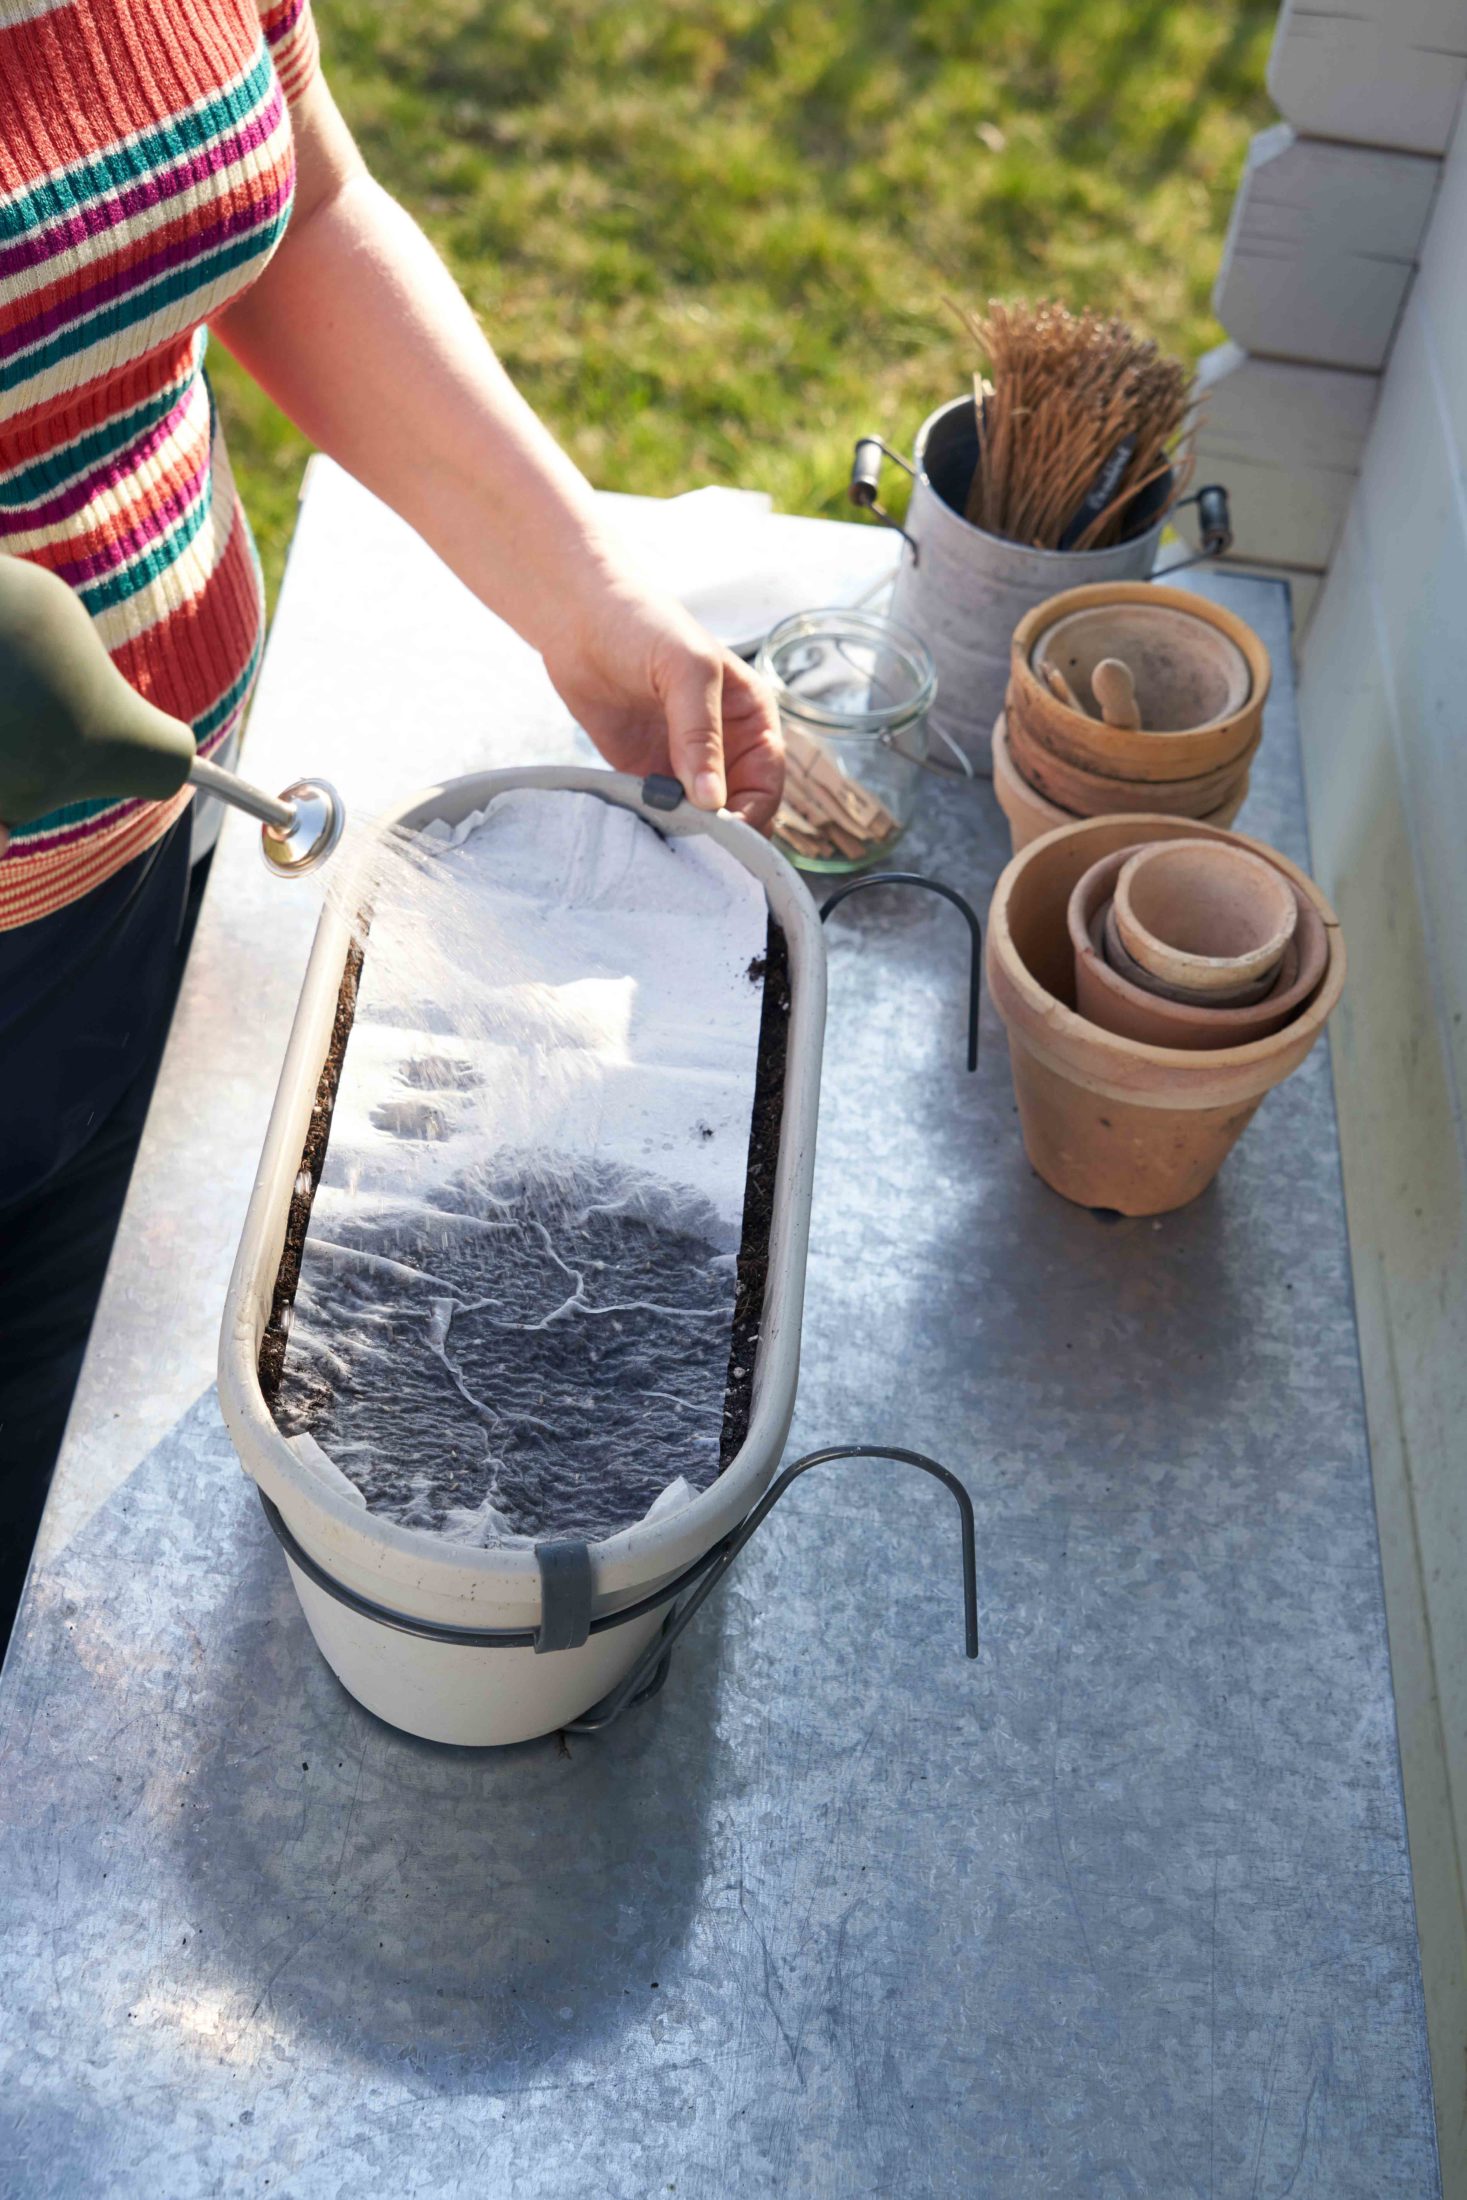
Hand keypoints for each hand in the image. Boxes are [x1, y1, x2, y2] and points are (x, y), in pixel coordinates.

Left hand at [539, 575, 783, 831]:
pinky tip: (643, 828)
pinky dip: (656, 825)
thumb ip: (700, 733)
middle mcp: (725, 744)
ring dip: (688, 833)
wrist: (578, 617)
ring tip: (667, 840)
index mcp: (750, 717)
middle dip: (724, 830)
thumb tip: (711, 799)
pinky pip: (660, 812)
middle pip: (740, 806)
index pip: (768, 778)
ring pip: (701, 817)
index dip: (754, 809)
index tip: (727, 832)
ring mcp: (685, 761)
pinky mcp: (646, 772)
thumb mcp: (687, 671)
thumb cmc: (644, 625)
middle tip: (695, 843)